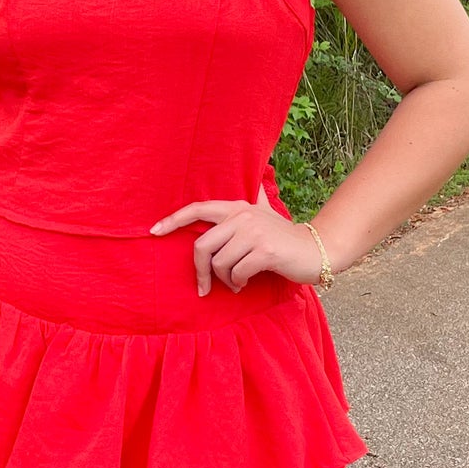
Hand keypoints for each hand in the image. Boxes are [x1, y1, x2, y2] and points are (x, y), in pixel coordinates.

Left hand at [150, 186, 329, 296]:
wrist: (315, 250)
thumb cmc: (283, 237)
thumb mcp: (265, 213)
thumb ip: (253, 200)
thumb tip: (254, 180)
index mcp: (238, 207)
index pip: (198, 209)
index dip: (173, 220)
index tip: (154, 231)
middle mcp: (243, 216)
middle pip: (202, 246)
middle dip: (200, 271)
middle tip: (205, 287)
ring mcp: (254, 233)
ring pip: (219, 263)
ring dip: (225, 280)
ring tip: (236, 282)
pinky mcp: (265, 252)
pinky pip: (237, 273)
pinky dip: (238, 283)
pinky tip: (246, 283)